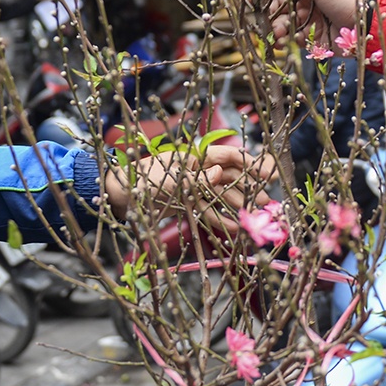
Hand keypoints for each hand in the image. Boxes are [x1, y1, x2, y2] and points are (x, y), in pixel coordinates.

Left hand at [101, 143, 270, 222]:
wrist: (117, 196)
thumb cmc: (139, 180)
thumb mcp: (167, 179)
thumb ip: (195, 178)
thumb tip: (219, 174)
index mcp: (195, 157)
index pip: (228, 156)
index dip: (250, 163)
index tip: (268, 172)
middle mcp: (198, 172)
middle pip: (230, 178)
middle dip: (250, 188)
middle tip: (268, 202)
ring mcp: (193, 189)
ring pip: (223, 197)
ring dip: (240, 207)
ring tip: (257, 218)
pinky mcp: (187, 206)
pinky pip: (208, 213)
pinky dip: (221, 221)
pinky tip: (236, 229)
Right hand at [271, 0, 358, 46]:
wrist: (363, 28)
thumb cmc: (345, 0)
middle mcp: (307, 3)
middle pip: (280, 6)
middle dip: (272, 12)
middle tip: (270, 17)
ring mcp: (308, 21)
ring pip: (283, 23)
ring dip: (277, 27)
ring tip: (278, 32)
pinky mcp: (311, 39)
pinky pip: (291, 38)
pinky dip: (284, 40)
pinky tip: (282, 41)